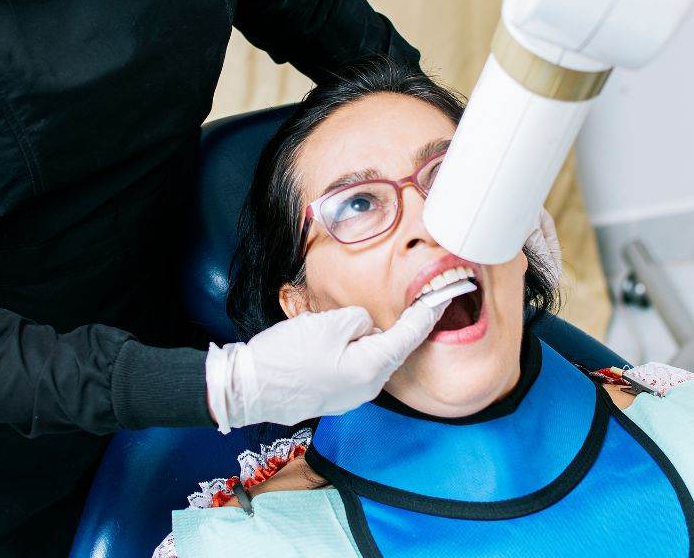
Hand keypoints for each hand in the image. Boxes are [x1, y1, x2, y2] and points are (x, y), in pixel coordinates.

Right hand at [205, 300, 446, 432]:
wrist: (247, 389)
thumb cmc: (286, 356)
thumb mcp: (328, 324)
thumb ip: (358, 319)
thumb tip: (364, 327)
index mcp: (372, 368)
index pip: (410, 336)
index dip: (428, 313)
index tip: (445, 297)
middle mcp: (368, 388)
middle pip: (387, 346)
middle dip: (380, 326)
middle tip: (362, 310)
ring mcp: (350, 397)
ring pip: (366, 356)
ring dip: (355, 340)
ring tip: (321, 332)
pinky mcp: (333, 397)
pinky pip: (350, 367)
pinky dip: (343, 352)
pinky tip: (317, 346)